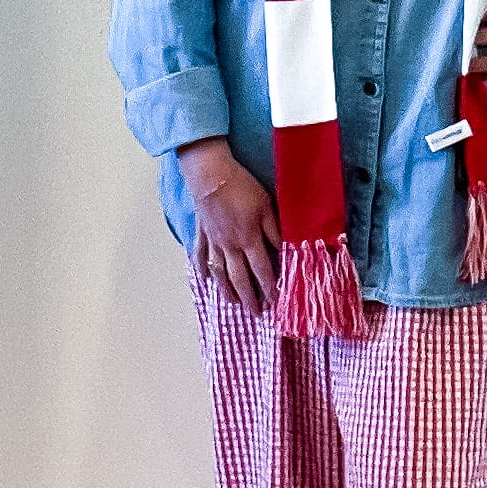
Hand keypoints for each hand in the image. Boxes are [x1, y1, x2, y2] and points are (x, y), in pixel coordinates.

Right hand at [178, 138, 283, 311]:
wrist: (210, 175)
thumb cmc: (242, 187)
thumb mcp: (267, 206)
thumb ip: (274, 231)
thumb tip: (285, 251)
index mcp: (249, 239)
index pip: (262, 270)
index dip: (269, 287)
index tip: (274, 303)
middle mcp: (230, 246)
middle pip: (240, 278)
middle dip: (249, 297)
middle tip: (255, 313)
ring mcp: (214, 241)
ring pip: (220, 272)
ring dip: (227, 290)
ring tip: (233, 303)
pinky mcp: (202, 233)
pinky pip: (201, 256)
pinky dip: (202, 269)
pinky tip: (206, 279)